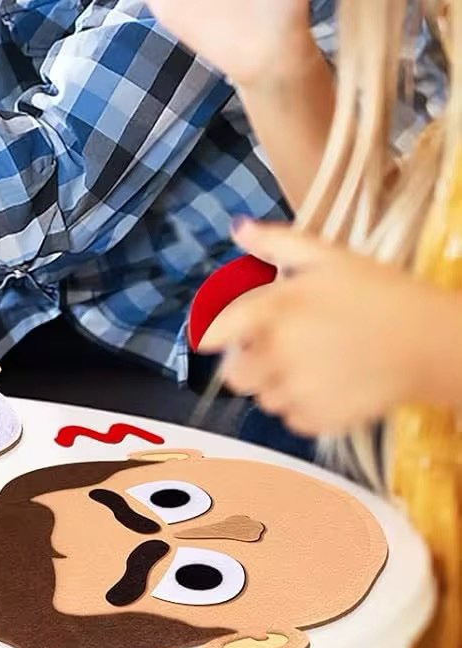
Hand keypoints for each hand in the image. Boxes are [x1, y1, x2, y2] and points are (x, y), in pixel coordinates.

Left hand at [200, 218, 461, 435]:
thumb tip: (237, 227)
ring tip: (308, 364)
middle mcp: (277, 355)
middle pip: (233, 375)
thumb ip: (275, 242)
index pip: (212, 333)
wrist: (434, 342)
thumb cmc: (379, 293)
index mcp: (272, 311)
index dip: (213, 333)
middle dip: (247, 362)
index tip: (222, 334)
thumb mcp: (327, 256)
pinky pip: (292, 420)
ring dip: (274, 385)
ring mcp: (300, 392)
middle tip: (276, 347)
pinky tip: (326, 385)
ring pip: (263, 399)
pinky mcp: (323, 421)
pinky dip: (302, 407)